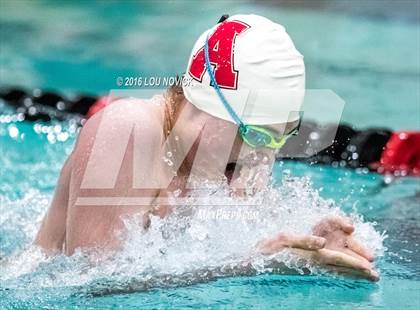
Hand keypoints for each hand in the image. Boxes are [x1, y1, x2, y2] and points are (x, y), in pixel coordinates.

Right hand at [256, 216, 378, 280]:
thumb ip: (304, 240)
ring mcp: (309, 267)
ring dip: (350, 273)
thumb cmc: (268, 249)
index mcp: (310, 256)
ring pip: (334, 271)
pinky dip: (338, 272)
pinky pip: (326, 271)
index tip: (370, 268)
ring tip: (365, 277)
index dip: (354, 263)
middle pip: (339, 268)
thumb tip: (322, 242)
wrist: (255, 262)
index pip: (337, 259)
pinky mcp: (305, 268)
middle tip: (375, 277)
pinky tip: (341, 273)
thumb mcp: (284, 239)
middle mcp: (312, 263)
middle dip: (357, 272)